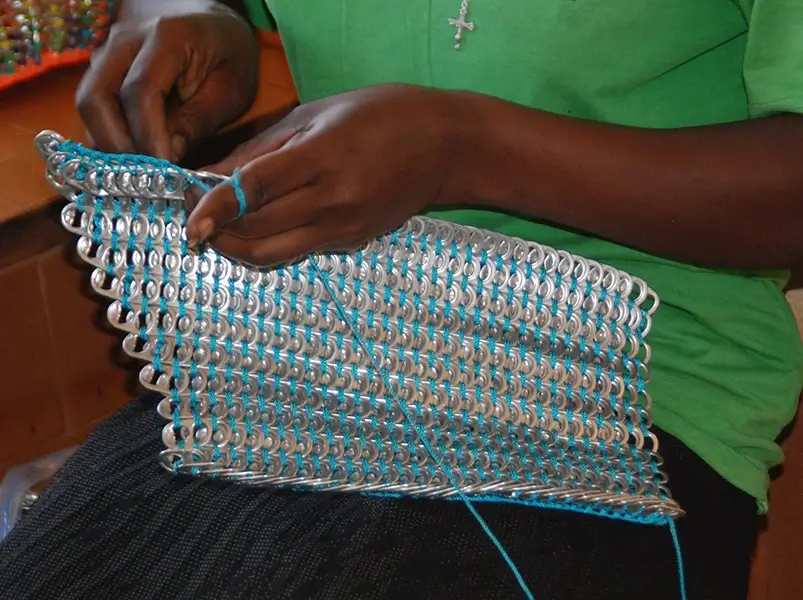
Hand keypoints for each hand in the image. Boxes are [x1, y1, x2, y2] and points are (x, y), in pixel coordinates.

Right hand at [75, 0, 258, 161]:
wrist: (209, 17)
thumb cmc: (227, 54)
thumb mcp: (231, 89)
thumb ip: (197, 121)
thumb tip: (165, 159)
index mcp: (166, 37)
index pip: (140, 93)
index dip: (148, 138)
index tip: (164, 172)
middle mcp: (125, 40)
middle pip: (96, 98)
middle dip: (117, 147)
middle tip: (146, 180)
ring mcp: (107, 52)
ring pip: (88, 104)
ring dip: (108, 144)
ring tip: (140, 175)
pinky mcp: (102, 69)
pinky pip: (95, 106)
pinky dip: (108, 136)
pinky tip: (132, 161)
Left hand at [186, 84, 461, 264]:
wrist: (445, 148)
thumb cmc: (383, 115)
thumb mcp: (319, 113)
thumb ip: (263, 147)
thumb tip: (212, 173)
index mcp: (323, 156)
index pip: (254, 189)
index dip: (213, 205)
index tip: (185, 216)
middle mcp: (333, 200)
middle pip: (256, 228)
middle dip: (214, 227)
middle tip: (191, 210)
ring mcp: (344, 227)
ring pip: (272, 252)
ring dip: (235, 245)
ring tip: (215, 226)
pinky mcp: (351, 241)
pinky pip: (297, 249)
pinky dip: (267, 242)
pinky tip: (255, 225)